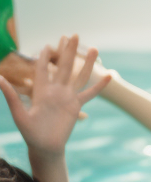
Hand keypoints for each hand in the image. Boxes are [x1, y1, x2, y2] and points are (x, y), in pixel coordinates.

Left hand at [0, 35, 108, 156]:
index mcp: (40, 90)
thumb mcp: (18, 114)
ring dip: (86, 63)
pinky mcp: (76, 107)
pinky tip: (109, 77)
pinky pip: (90, 94)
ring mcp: (67, 97)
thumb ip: (11, 95)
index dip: (45, 56)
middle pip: (63, 66)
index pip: (43, 67)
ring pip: (78, 76)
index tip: (49, 44)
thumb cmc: (30, 133)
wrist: (45, 146)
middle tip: (73, 35)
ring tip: (94, 49)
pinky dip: (100, 86)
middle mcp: (55, 90)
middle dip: (68, 50)